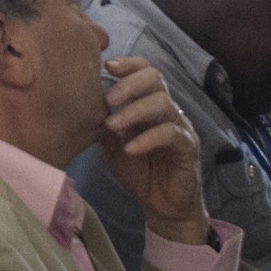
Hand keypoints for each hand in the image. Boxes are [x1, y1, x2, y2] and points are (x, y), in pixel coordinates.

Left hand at [98, 58, 208, 246]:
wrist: (162, 206)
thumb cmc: (139, 171)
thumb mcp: (113, 145)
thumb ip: (104, 124)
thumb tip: (82, 104)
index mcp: (150, 104)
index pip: (145, 71)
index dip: (129, 64)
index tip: (106, 67)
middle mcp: (167, 110)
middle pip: (156, 78)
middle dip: (129, 84)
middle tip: (107, 100)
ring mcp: (180, 127)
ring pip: (163, 103)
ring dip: (135, 111)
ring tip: (113, 126)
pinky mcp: (188, 147)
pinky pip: (171, 134)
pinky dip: (147, 138)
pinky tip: (130, 148)